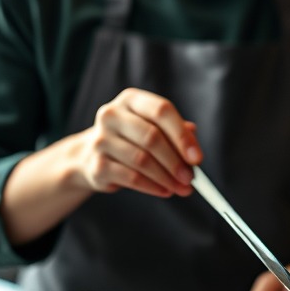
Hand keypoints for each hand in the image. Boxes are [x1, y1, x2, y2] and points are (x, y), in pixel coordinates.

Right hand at [73, 87, 201, 197]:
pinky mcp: (96, 165)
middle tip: (190, 178)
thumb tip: (194, 153)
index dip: (182, 135)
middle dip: (176, 161)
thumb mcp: (154, 128)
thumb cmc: (132, 139)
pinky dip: (152, 187)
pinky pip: (131, 178)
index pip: (161, 111)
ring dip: (166, 178)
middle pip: (151, 137)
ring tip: (181, 188)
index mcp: (131, 99)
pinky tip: (164, 191)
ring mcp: (100, 140)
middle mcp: (112, 115)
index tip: (197, 158)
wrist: (92, 155)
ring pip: (142, 160)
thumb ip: (176, 134)